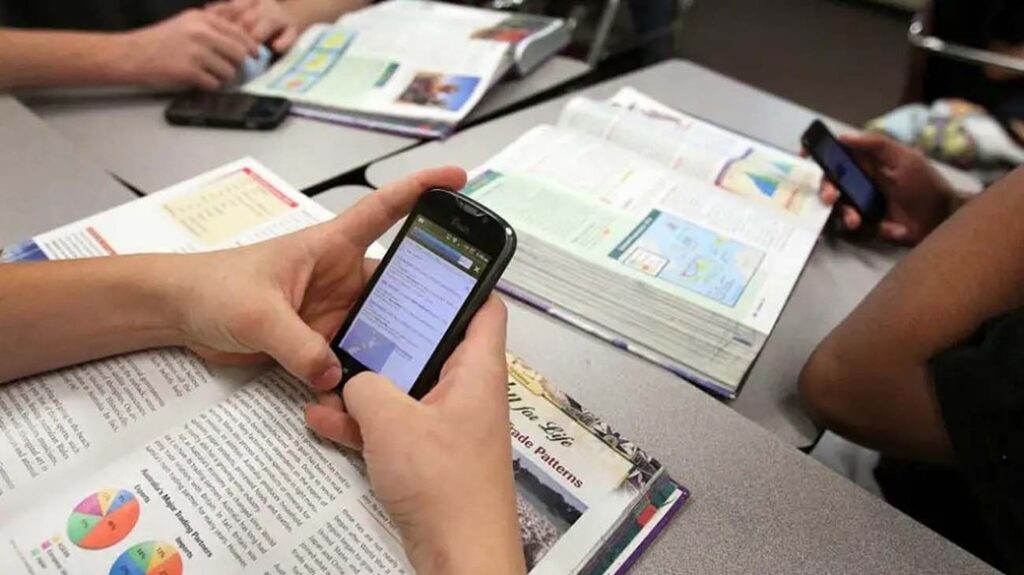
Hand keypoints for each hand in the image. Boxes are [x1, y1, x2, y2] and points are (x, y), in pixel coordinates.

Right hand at [117, 9, 258, 89]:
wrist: (131, 54)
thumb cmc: (159, 41)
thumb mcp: (185, 24)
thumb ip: (211, 27)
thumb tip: (241, 38)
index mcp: (202, 19)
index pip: (238, 33)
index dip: (251, 46)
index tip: (255, 54)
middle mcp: (200, 32)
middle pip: (238, 53)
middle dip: (237, 64)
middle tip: (230, 68)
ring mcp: (195, 52)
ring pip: (228, 71)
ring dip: (222, 77)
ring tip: (208, 74)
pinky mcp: (189, 71)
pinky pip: (214, 83)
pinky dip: (210, 85)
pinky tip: (199, 81)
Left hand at [167, 166, 466, 389]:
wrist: (177, 313)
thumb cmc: (212, 286)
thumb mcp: (257, 313)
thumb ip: (297, 345)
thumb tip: (335, 375)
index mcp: (329, 246)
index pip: (384, 210)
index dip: (421, 190)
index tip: (457, 178)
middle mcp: (339, 277)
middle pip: (396, 282)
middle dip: (425, 296)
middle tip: (458, 318)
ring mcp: (332, 310)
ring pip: (379, 325)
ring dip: (394, 343)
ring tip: (423, 364)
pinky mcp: (318, 341)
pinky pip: (352, 356)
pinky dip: (363, 373)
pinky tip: (378, 392)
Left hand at [208, 0, 299, 52]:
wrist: (288, 19)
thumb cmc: (257, 22)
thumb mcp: (240, 13)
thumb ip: (224, 12)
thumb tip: (205, 11)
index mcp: (250, 0)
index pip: (235, 6)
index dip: (224, 17)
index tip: (213, 30)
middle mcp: (265, 6)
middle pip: (251, 15)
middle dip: (240, 29)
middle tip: (227, 46)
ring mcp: (280, 18)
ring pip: (270, 22)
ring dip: (259, 34)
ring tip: (250, 51)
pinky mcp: (293, 31)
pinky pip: (290, 35)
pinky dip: (284, 41)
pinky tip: (276, 48)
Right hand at [306, 297, 526, 574]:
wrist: (459, 555)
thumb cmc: (446, 486)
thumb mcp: (391, 421)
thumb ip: (365, 387)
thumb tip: (353, 381)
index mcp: (477, 370)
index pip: (484, 308)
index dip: (461, 282)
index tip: (427, 266)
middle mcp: (466, 392)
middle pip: (431, 346)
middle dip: (389, 336)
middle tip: (355, 318)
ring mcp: (447, 425)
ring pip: (404, 387)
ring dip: (365, 384)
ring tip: (326, 374)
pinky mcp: (428, 456)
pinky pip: (392, 426)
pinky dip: (362, 423)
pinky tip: (322, 420)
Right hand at [817, 133, 956, 244]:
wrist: (941, 218)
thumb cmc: (924, 183)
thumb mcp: (904, 158)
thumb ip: (876, 144)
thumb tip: (842, 137)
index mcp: (867, 162)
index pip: (837, 154)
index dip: (819, 153)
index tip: (804, 155)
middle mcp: (860, 180)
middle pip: (830, 181)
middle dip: (825, 188)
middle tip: (831, 197)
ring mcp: (861, 203)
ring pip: (836, 204)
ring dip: (841, 211)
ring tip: (854, 219)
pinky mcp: (865, 223)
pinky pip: (847, 223)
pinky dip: (853, 224)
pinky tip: (866, 225)